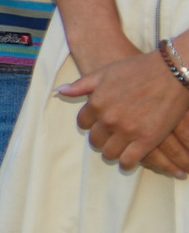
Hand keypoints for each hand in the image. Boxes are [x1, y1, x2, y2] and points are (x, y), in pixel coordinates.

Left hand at [58, 50, 188, 174]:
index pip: (83, 123)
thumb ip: (81, 85)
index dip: (90, 124)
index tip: (98, 125)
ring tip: (118, 149)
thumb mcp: (104, 72)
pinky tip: (128, 160)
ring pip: (110, 153)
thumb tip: (60, 91)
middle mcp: (108, 119)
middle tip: (109, 138)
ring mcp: (127, 131)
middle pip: (95, 140)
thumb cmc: (138, 69)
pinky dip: (126, 163)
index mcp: (96, 103)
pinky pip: (129, 161)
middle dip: (100, 140)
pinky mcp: (147, 140)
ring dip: (112, 152)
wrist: (171, 73)